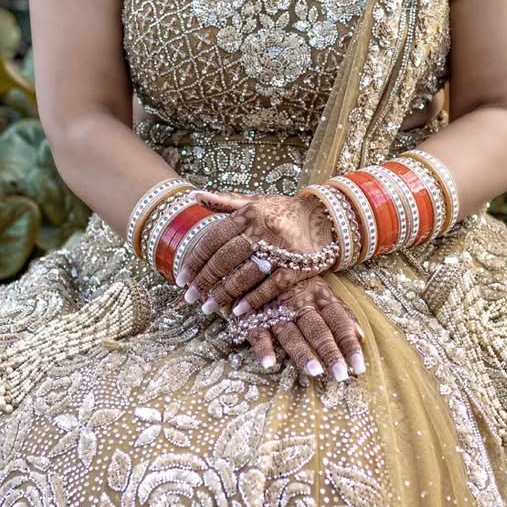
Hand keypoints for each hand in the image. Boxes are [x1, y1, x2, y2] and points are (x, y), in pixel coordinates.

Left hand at [176, 190, 336, 315]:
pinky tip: (238, 311)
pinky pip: (271, 286)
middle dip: (205, 281)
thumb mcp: (255, 201)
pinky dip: (253, 300)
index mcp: (249, 213)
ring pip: (245, 274)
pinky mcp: (298, 267)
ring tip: (209, 308)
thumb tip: (192, 195)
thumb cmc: (283, 211)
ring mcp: (281, 249)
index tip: (181, 278)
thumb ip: (224, 201)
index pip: (214, 238)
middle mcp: (262, 230)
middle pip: (226, 259)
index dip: (195, 259)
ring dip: (225, 294)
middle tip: (189, 298)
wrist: (325, 216)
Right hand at [239, 275, 365, 379]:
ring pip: (291, 333)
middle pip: (317, 329)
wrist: (255, 262)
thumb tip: (360, 335)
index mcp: (318, 294)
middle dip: (330, 352)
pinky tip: (269, 363)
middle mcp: (299, 302)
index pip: (338, 319)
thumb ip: (339, 311)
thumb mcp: (318, 289)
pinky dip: (262, 348)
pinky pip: (257, 333)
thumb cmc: (294, 280)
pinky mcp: (253, 316)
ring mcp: (275, 310)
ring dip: (302, 352)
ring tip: (315, 372)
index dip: (348, 342)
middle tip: (341, 375)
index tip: (359, 366)